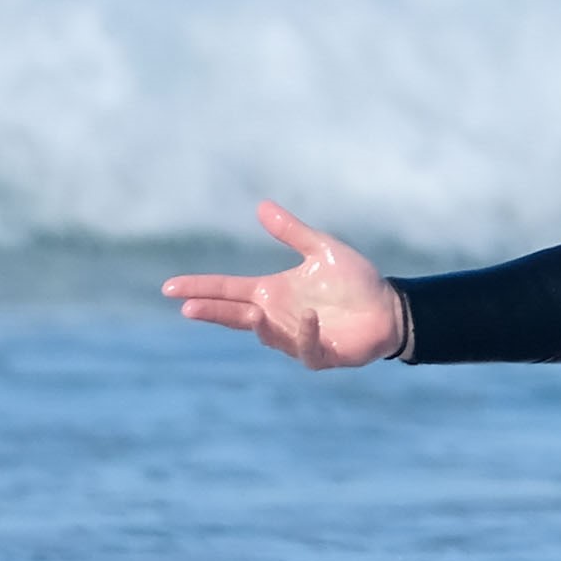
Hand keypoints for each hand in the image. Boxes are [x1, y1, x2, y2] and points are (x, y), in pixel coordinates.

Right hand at [164, 198, 407, 368]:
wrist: (390, 306)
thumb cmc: (355, 280)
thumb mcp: (322, 249)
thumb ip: (292, 232)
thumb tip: (262, 206)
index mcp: (272, 293)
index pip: (227, 291)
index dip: (200, 288)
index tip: (169, 287)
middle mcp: (277, 317)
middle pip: (236, 316)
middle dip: (212, 312)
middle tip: (188, 307)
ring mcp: (296, 338)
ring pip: (268, 335)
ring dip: (259, 324)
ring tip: (249, 312)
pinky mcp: (321, 354)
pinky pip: (307, 349)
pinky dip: (306, 335)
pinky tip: (308, 317)